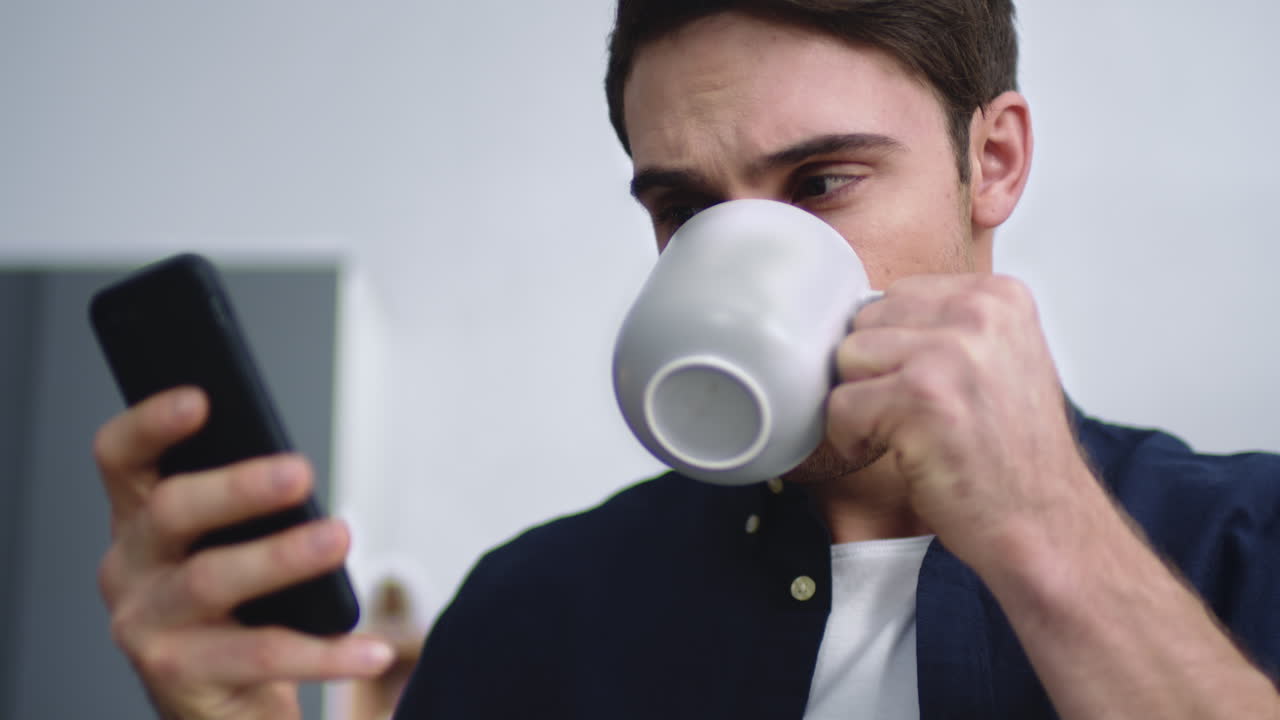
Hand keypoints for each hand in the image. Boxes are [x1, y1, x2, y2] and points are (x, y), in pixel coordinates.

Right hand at [94, 387, 393, 719]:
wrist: (224, 703)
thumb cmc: (237, 608)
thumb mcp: (231, 546)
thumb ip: (244, 503)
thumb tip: (294, 467)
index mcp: (140, 521)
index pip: (121, 458)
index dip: (151, 424)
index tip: (201, 398)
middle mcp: (129, 569)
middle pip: (170, 510)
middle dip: (237, 486)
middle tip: (300, 471)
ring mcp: (145, 626)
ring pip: (211, 579)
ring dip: (281, 556)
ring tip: (339, 538)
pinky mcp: (176, 677)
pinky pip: (259, 657)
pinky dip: (325, 653)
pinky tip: (370, 648)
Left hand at [828, 274, 1097, 568]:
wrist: (1046, 522)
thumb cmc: (1012, 455)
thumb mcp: (999, 360)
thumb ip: (946, 326)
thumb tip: (865, 312)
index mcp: (998, 296)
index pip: (896, 295)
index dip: (893, 349)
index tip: (924, 389)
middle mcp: (978, 313)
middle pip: (866, 323)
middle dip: (873, 373)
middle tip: (910, 417)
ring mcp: (951, 352)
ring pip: (847, 358)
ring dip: (862, 404)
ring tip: (903, 434)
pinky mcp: (922, 397)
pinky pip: (841, 405)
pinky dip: (852, 439)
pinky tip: (897, 454)